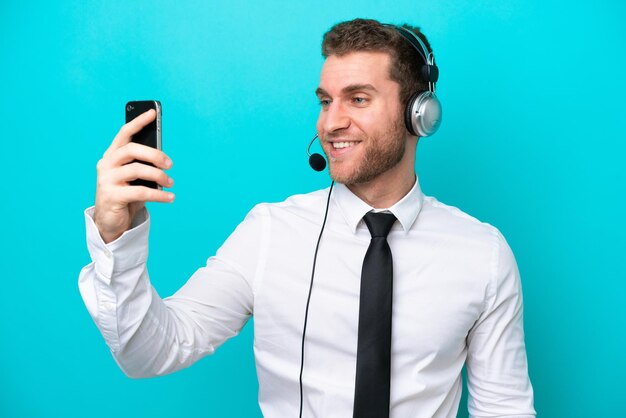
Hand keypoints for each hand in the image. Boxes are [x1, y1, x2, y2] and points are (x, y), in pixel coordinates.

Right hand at [94, 109, 174, 243]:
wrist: (112, 221)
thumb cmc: (126, 194)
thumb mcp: (136, 177)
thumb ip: (144, 165)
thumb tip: (163, 160)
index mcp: (112, 155)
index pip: (125, 134)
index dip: (138, 122)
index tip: (153, 113)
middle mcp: (106, 164)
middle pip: (132, 150)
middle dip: (155, 154)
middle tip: (170, 164)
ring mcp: (107, 180)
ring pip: (137, 170)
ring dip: (159, 176)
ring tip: (171, 182)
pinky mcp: (111, 196)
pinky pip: (140, 191)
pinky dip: (159, 195)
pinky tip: (170, 197)